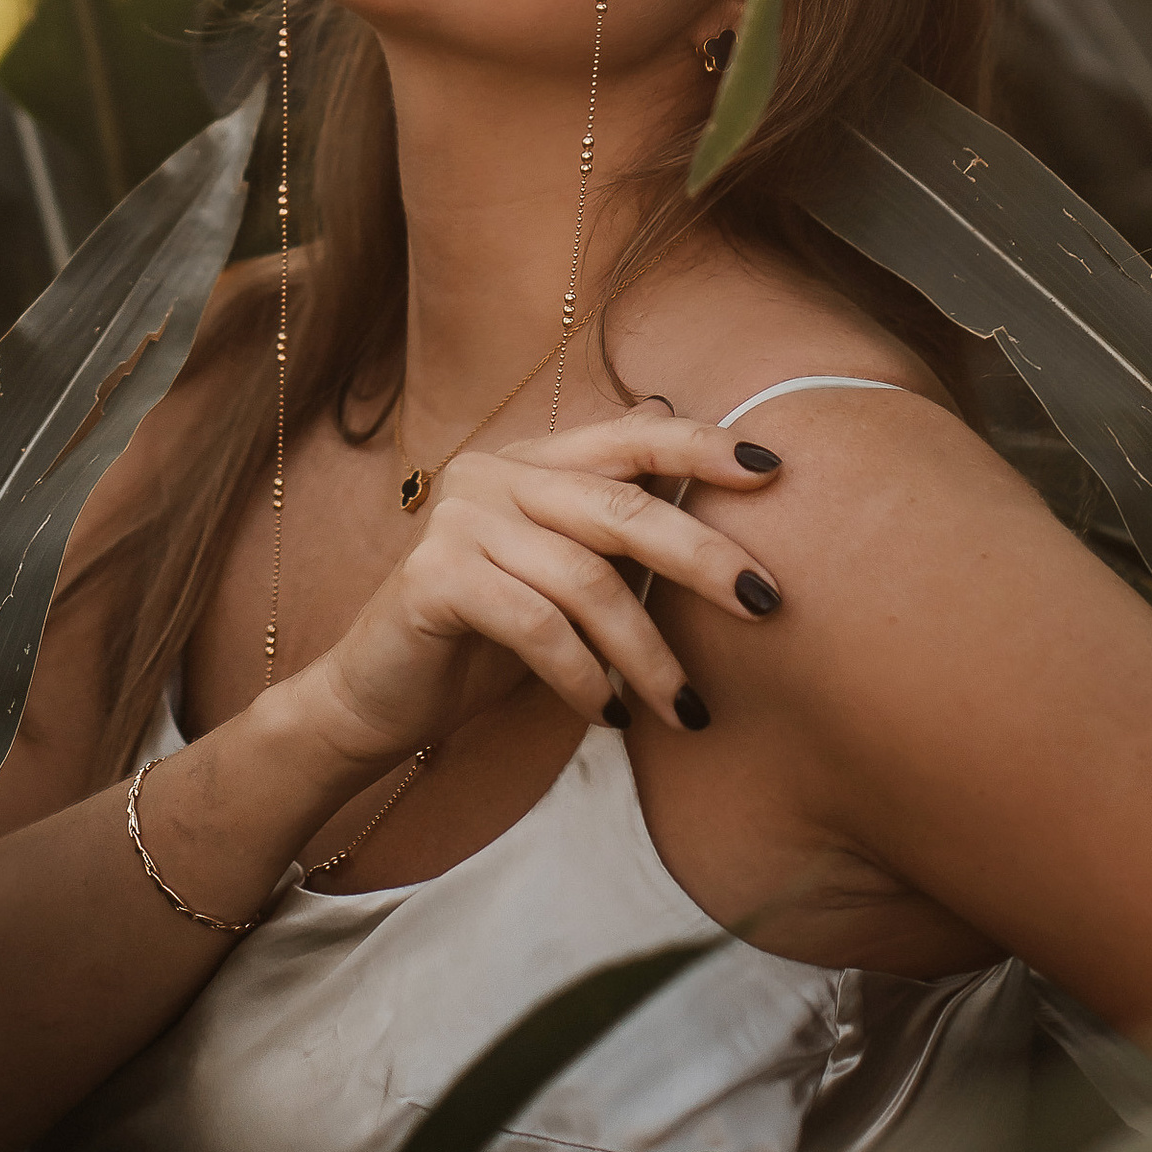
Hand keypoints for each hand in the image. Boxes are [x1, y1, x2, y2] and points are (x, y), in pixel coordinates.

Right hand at [307, 408, 786, 759]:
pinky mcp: (434, 576)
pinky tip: (609, 715)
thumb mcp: (561, 575)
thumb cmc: (484, 638)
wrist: (376, 695)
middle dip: (703, 557)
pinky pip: (537, 625)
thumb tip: (699, 451)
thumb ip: (613, 525)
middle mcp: (492, 473)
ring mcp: (459, 519)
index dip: (702, 446)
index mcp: (529, 460)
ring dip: (649, 653)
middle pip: (622, 508)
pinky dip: (583, 675)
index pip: (629, 436)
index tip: (774, 468)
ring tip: (689, 711)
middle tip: (766, 603)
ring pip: (587, 580)